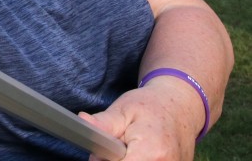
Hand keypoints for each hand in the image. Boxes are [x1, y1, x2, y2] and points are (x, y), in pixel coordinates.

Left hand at [81, 78, 202, 160]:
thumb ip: (103, 124)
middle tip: (115, 147)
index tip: (103, 151)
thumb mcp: (123, 110)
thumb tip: (82, 122)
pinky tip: (139, 153)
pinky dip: (139, 160)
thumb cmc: (150, 106)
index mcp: (151, 152)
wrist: (180, 107)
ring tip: (129, 148)